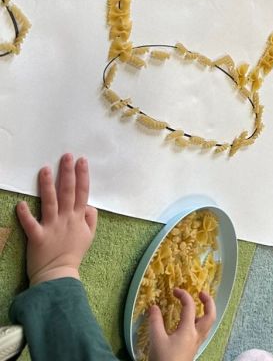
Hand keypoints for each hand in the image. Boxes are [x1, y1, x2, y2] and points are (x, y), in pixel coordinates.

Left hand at [16, 154, 97, 284]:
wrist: (59, 277)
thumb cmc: (73, 256)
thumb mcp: (88, 236)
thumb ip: (90, 218)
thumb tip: (89, 205)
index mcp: (78, 217)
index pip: (82, 192)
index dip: (82, 175)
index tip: (82, 161)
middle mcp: (66, 219)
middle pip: (67, 192)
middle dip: (67, 172)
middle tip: (66, 156)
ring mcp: (52, 227)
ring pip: (50, 202)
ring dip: (47, 185)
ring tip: (44, 170)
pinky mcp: (37, 237)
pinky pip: (31, 224)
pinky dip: (25, 215)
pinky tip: (20, 204)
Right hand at [147, 289, 215, 360]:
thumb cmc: (163, 360)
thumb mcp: (156, 340)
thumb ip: (155, 322)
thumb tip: (154, 307)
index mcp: (188, 330)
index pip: (190, 306)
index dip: (184, 295)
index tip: (175, 290)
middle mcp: (196, 336)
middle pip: (210, 315)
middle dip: (208, 302)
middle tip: (201, 293)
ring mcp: (196, 344)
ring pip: (207, 325)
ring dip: (205, 313)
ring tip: (197, 307)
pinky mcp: (192, 350)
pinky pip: (201, 333)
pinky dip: (199, 323)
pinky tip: (189, 325)